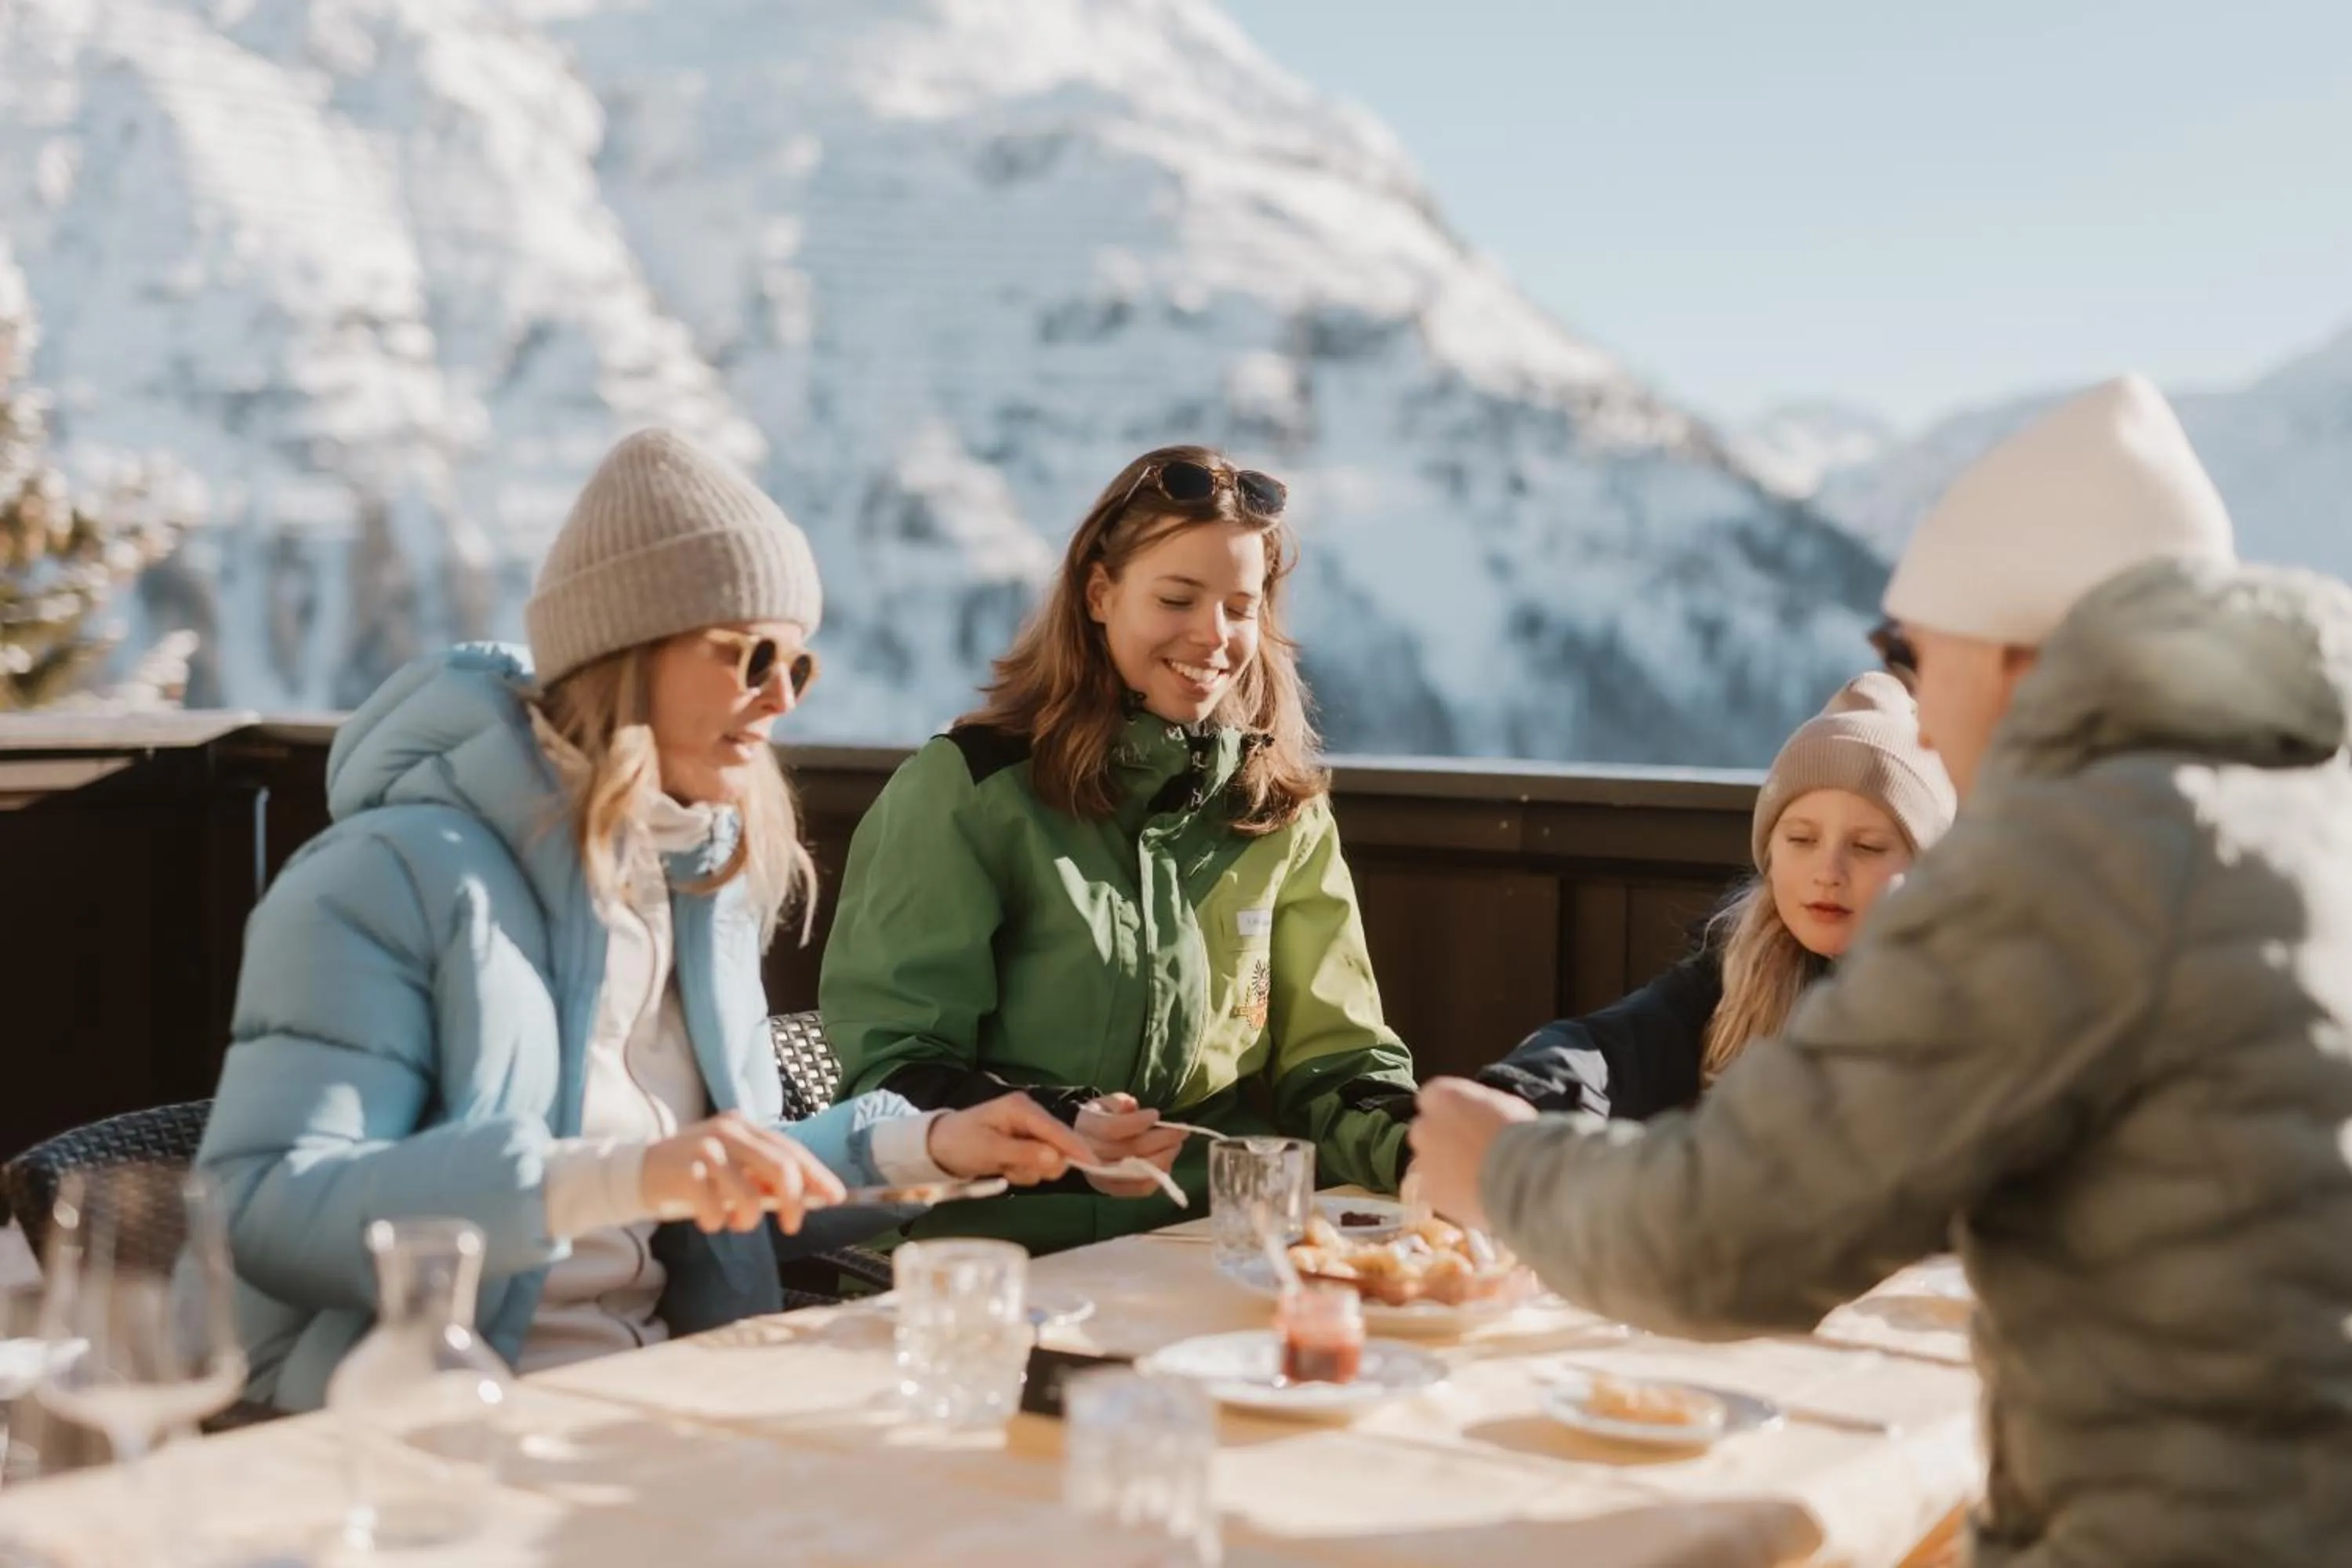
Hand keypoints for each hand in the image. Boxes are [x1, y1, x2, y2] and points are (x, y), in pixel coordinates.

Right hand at [639, 1110, 846, 1234]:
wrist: (636, 1170)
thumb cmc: (693, 1173)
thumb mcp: (732, 1168)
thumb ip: (764, 1177)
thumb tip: (809, 1196)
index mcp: (744, 1126)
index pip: (791, 1150)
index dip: (817, 1175)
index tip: (836, 1198)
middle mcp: (728, 1131)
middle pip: (780, 1168)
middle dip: (795, 1202)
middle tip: (792, 1226)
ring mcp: (705, 1149)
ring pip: (749, 1195)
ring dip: (748, 1220)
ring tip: (735, 1223)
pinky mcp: (684, 1171)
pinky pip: (715, 1209)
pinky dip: (716, 1223)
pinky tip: (708, 1221)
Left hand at [926, 1094, 1096, 1184]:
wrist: (937, 1147)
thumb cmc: (960, 1143)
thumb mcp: (989, 1150)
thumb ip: (1025, 1154)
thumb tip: (1059, 1160)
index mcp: (1022, 1108)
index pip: (1057, 1130)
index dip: (1077, 1148)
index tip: (1096, 1166)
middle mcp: (1031, 1116)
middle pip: (1058, 1146)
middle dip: (1040, 1164)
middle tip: (1012, 1169)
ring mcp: (1029, 1130)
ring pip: (1049, 1160)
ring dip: (1028, 1171)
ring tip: (1003, 1166)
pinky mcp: (1026, 1144)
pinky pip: (1037, 1165)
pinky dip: (1022, 1172)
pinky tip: (1004, 1167)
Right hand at [1075, 1093, 1187, 1198]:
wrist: (1084, 1146)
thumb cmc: (1100, 1120)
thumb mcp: (1104, 1104)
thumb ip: (1116, 1102)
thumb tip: (1130, 1105)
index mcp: (1088, 1130)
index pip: (1112, 1128)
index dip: (1137, 1122)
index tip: (1156, 1114)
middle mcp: (1091, 1157)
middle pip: (1131, 1151)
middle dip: (1161, 1140)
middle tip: (1181, 1131)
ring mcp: (1102, 1177)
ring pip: (1138, 1171)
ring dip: (1164, 1158)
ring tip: (1177, 1145)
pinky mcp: (1114, 1190)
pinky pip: (1140, 1188)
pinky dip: (1158, 1176)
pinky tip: (1167, 1162)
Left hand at [1405, 1078, 1536, 1232]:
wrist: (1522, 1176)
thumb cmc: (1519, 1133)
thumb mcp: (1502, 1103)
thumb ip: (1478, 1106)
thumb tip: (1477, 1113)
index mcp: (1442, 1095)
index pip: (1433, 1098)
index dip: (1449, 1111)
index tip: (1465, 1120)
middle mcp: (1424, 1126)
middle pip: (1426, 1131)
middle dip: (1442, 1140)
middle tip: (1469, 1151)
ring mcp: (1423, 1161)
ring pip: (1428, 1163)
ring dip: (1444, 1168)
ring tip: (1474, 1179)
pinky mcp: (1429, 1191)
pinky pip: (1435, 1191)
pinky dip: (1448, 1194)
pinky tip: (1472, 1196)